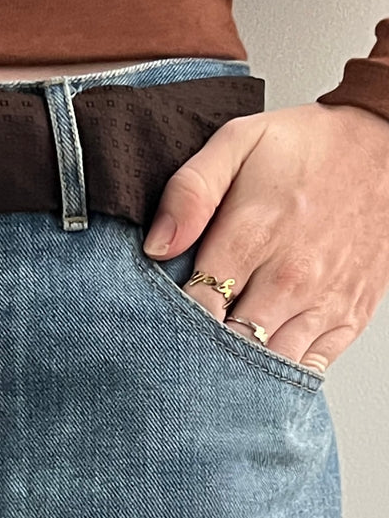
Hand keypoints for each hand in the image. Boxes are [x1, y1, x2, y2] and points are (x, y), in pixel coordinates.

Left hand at [141, 102, 388, 375]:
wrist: (385, 148)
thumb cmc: (308, 147)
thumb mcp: (237, 143)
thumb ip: (190, 192)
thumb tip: (157, 245)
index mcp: (254, 234)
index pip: (195, 306)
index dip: (168, 318)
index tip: (151, 317)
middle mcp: (291, 278)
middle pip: (228, 345)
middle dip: (197, 350)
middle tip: (175, 346)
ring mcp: (325, 302)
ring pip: (269, 365)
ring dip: (237, 368)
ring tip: (212, 359)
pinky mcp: (351, 316)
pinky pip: (310, 368)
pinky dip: (280, 374)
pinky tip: (257, 363)